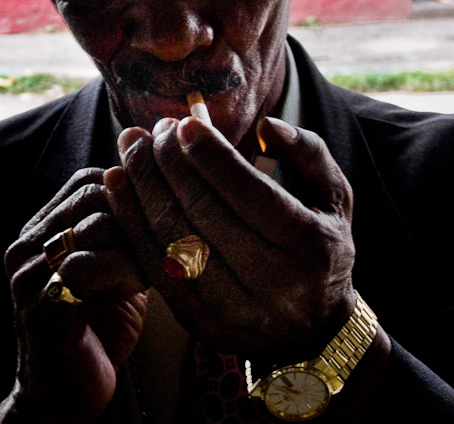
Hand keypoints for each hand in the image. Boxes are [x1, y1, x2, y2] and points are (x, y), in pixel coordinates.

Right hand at [0, 168, 147, 422]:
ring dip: (134, 246)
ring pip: (96, 224)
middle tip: (154, 251)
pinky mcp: (40, 303)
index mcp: (40, 229)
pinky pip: (89, 264)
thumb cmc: (99, 330)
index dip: (131, 193)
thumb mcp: (114, 267)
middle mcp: (27, 244)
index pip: (90, 178)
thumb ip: (124, 230)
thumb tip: (166, 189)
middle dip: (136, 219)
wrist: (65, 396)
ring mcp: (29, 273)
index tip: (156, 222)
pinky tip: (135, 291)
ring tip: (144, 274)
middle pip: (96, 193)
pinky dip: (124, 272)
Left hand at [105, 116, 355, 360]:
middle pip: (204, 213)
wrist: (311, 330)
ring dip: (143, 186)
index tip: (185, 123)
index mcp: (310, 245)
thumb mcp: (334, 197)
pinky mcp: (198, 321)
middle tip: (152, 130)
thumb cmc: (318, 245)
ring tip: (130, 147)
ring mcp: (232, 308)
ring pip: (172, 239)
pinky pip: (153, 265)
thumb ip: (307, 153)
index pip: (251, 194)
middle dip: (170, 163)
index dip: (212, 156)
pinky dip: (130, 221)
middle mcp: (272, 281)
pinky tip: (119, 185)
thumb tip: (266, 125)